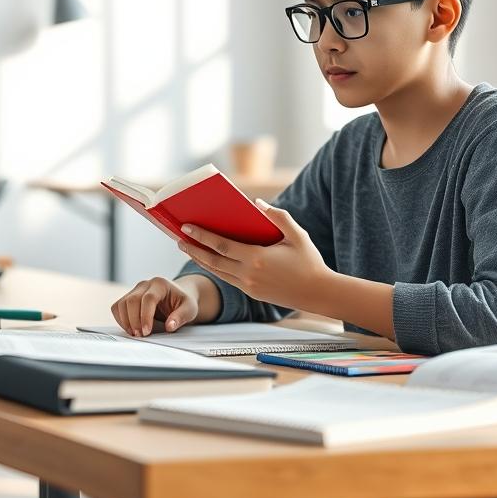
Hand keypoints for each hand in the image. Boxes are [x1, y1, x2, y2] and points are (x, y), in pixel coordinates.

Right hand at [110, 276, 199, 336]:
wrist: (177, 298)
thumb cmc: (182, 303)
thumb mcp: (189, 309)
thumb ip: (181, 316)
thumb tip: (169, 326)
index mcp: (160, 284)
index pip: (148, 298)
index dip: (145, 316)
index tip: (146, 331)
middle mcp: (145, 284)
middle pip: (132, 300)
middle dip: (134, 320)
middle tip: (141, 335)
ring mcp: (135, 290)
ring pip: (122, 304)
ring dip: (126, 321)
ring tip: (136, 333)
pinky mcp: (128, 297)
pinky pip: (117, 307)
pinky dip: (120, 319)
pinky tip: (130, 328)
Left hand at [178, 199, 333, 310]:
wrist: (318, 293)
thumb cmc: (309, 261)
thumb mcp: (297, 235)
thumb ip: (278, 217)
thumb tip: (257, 203)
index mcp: (257, 259)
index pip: (221, 246)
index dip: (201, 236)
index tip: (186, 227)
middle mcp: (249, 275)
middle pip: (213, 261)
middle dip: (193, 249)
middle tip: (178, 238)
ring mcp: (249, 286)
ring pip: (217, 272)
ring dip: (200, 260)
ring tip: (187, 248)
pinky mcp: (252, 292)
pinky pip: (227, 279)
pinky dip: (214, 269)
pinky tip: (207, 260)